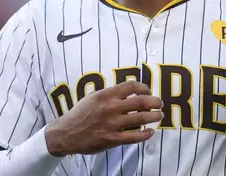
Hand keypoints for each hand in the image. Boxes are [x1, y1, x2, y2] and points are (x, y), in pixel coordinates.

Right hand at [45, 81, 163, 155]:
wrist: (66, 133)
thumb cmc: (80, 114)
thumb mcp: (93, 97)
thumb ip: (110, 94)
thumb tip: (128, 91)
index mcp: (106, 95)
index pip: (131, 86)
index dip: (144, 88)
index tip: (148, 91)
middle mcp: (111, 108)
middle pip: (141, 101)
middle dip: (155, 102)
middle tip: (159, 104)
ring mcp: (112, 124)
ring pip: (141, 118)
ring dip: (154, 116)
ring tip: (159, 116)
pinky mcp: (112, 139)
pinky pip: (135, 136)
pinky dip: (146, 134)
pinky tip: (150, 132)